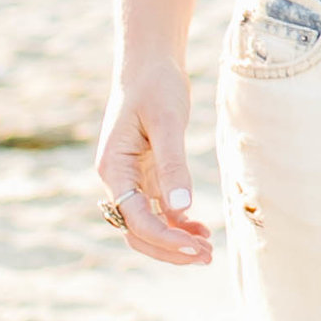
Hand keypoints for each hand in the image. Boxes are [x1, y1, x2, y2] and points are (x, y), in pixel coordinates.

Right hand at [94, 62, 212, 264]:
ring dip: (174, 240)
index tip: (196, 247)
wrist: (151, 62)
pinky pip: (158, 209)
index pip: (134, 217)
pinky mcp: (147, 173)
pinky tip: (200, 230)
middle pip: (136, 230)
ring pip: (147, 223)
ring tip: (207, 250)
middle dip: (168, 248)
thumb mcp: (168, 122)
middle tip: (206, 258)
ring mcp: (131, 178)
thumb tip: (181, 208)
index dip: (164, 237)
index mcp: (113, 167)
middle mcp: (117, 178)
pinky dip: (177, 223)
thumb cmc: (156, 85)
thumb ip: (172, 165)